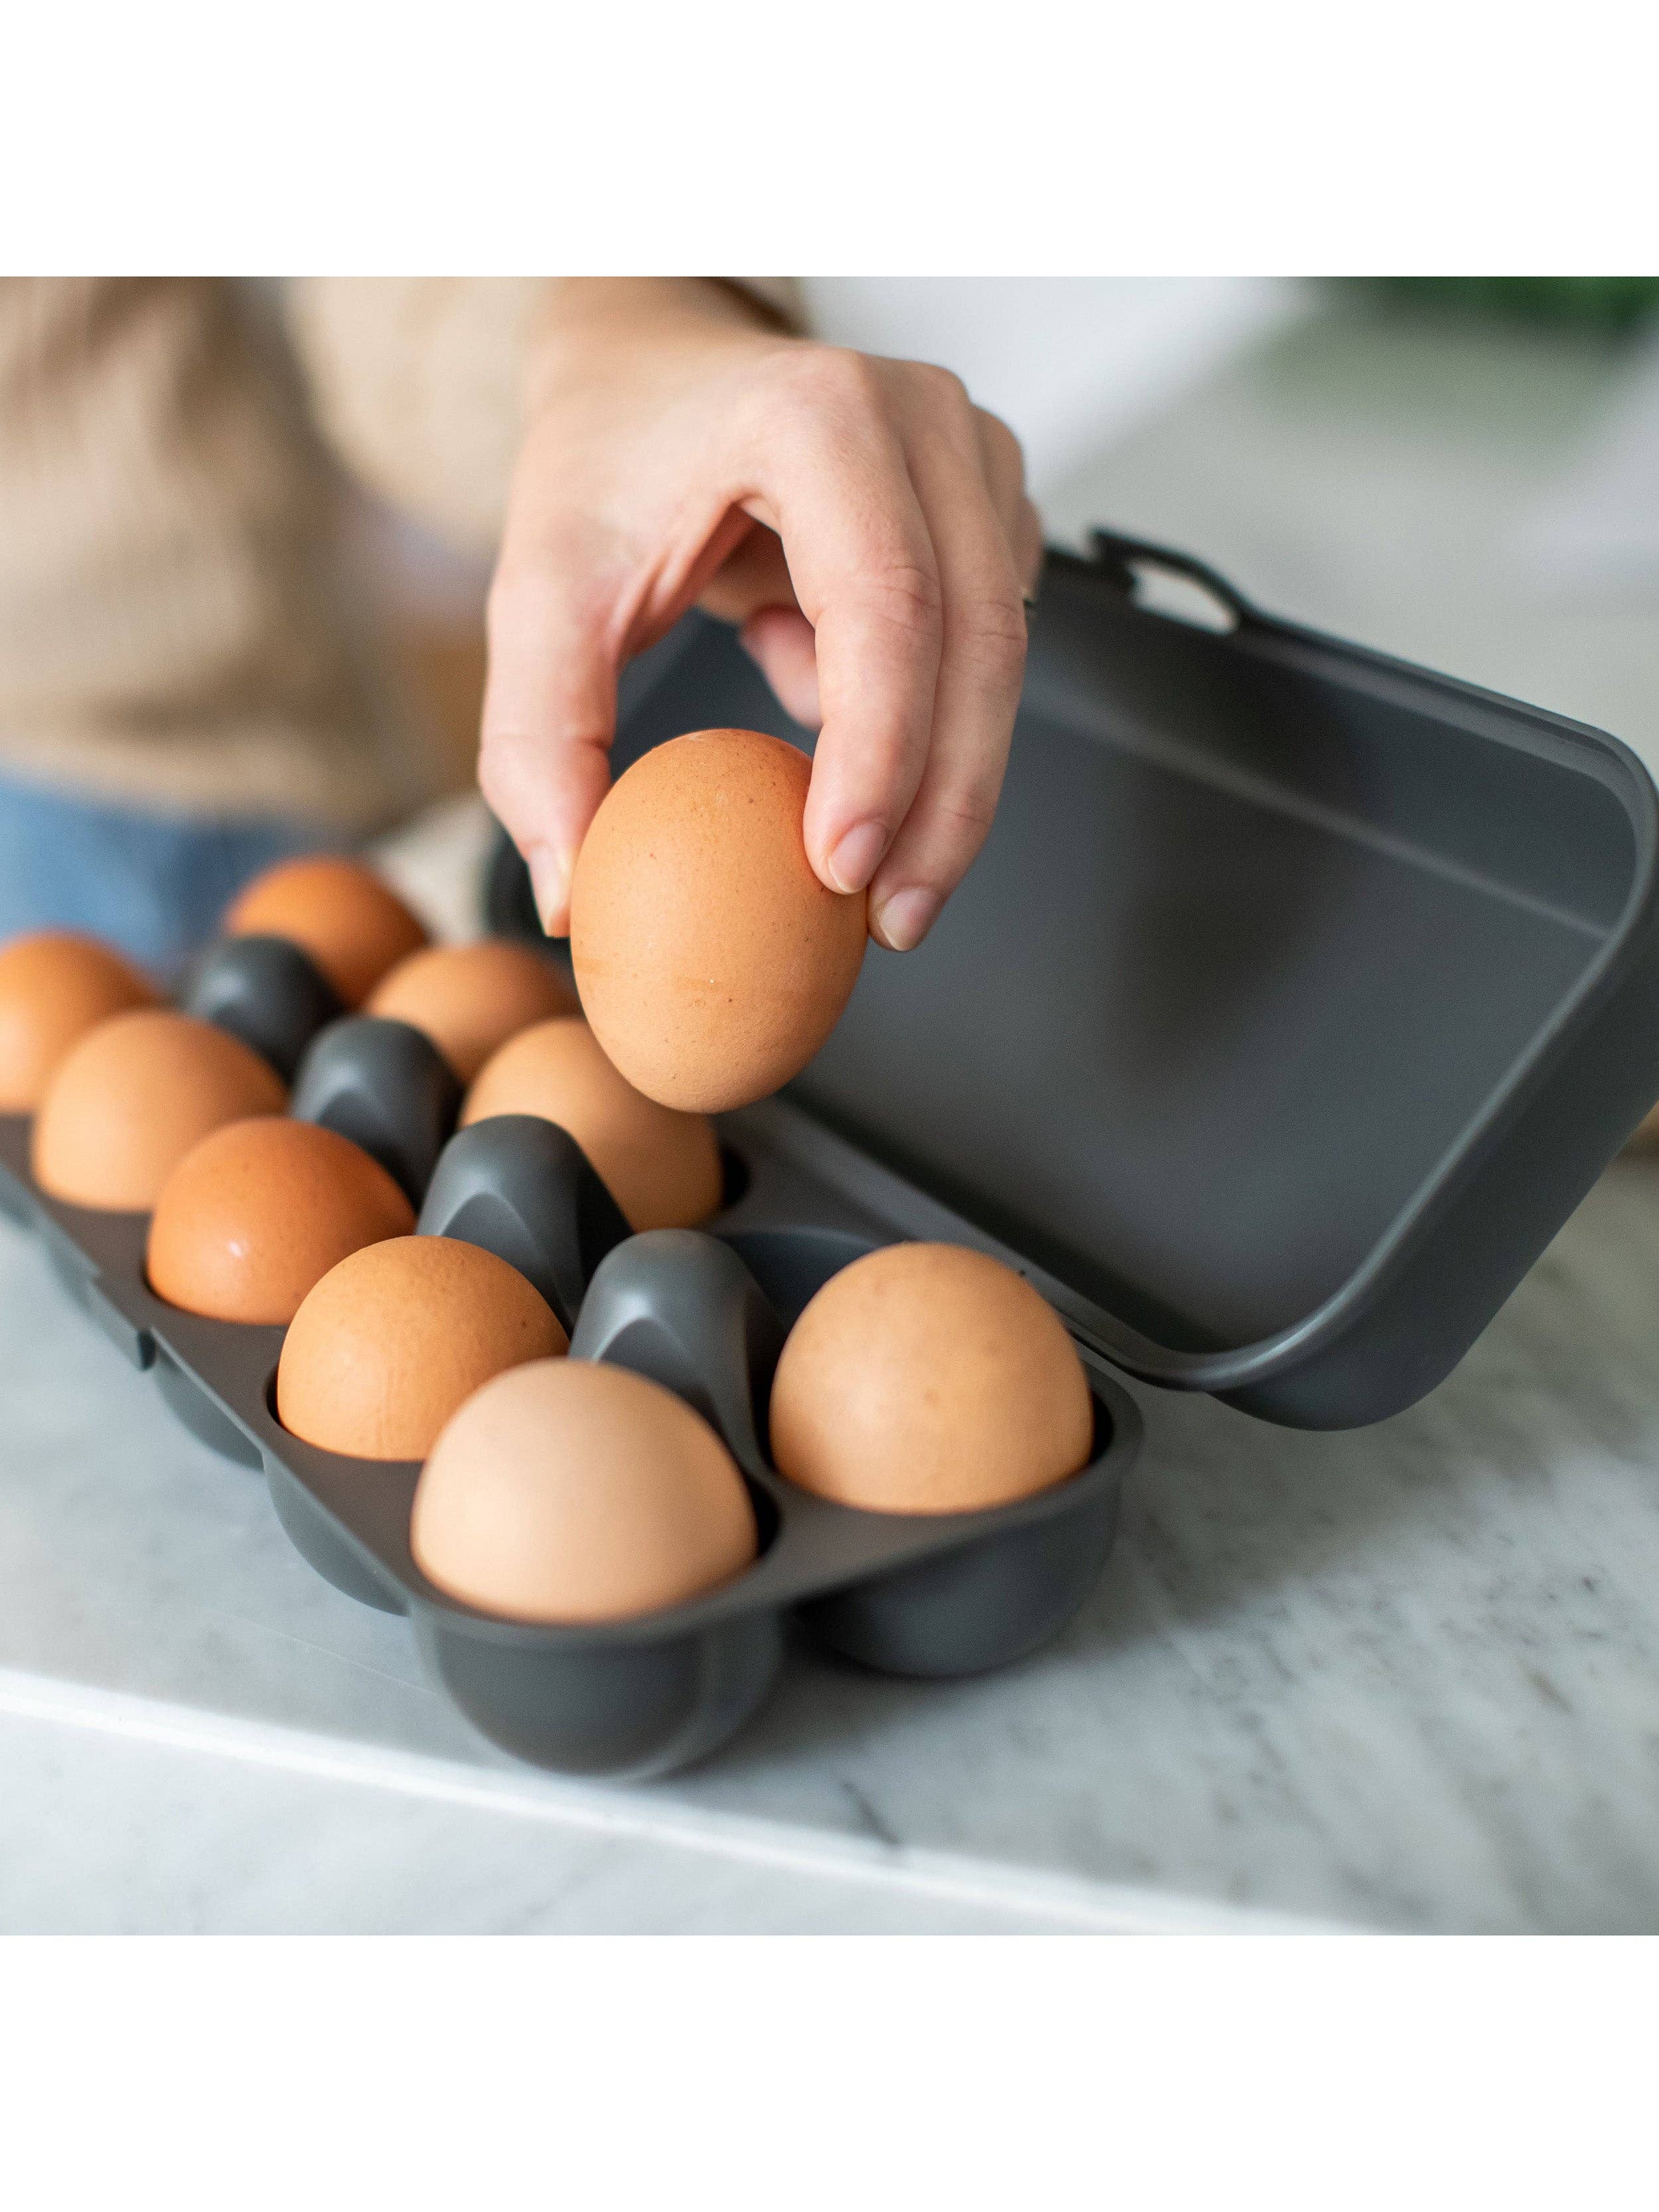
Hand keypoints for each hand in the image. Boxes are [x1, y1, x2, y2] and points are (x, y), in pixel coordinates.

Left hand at [479, 279, 1041, 948]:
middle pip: (981, 644)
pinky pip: (995, 644)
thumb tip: (575, 891)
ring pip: (1005, 655)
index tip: (841, 867)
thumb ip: (541, 742)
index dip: (881, 753)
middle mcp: (922, 421)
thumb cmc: (611, 457)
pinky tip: (838, 716)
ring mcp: (974, 457)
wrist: (652, 366)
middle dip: (943, 808)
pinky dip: (934, 721)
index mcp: (817, 416)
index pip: (887, 607)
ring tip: (863, 863)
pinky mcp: (993, 505)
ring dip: (946, 781)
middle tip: (891, 919)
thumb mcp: (541, 589)